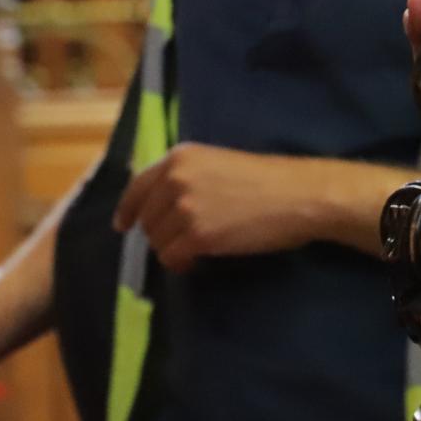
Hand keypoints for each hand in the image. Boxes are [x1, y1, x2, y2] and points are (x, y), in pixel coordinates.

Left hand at [113, 143, 318, 273]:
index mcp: (180, 157)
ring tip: (195, 250)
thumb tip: (161, 204)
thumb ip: (186, 178)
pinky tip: (196, 261)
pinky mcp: (197, 235)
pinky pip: (171, 257)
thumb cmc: (266, 179)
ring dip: (172, 249)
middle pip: (147, 218)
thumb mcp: (217, 164)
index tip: (123, 224)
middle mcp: (176, 179)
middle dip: (160, 234)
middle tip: (183, 241)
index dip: (128, 209)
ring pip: (157, 240)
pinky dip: (180, 264)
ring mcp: (185, 207)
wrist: (296, 195)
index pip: (138, 186)